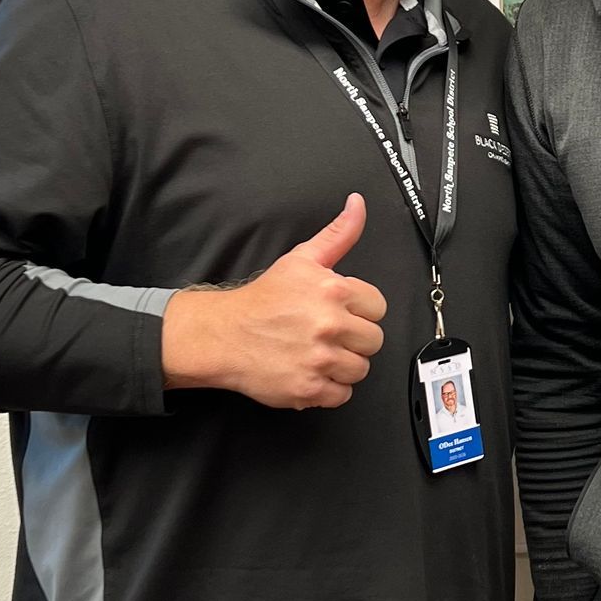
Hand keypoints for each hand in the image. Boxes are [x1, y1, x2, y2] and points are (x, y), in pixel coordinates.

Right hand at [161, 195, 386, 406]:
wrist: (222, 334)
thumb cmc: (262, 299)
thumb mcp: (301, 259)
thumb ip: (338, 234)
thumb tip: (358, 204)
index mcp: (334, 290)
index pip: (377, 307)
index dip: (358, 310)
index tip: (338, 312)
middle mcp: (330, 325)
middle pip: (373, 341)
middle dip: (353, 338)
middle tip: (325, 334)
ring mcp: (320, 360)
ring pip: (360, 369)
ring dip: (342, 365)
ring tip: (317, 353)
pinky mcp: (309, 389)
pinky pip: (341, 395)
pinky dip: (328, 389)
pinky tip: (310, 372)